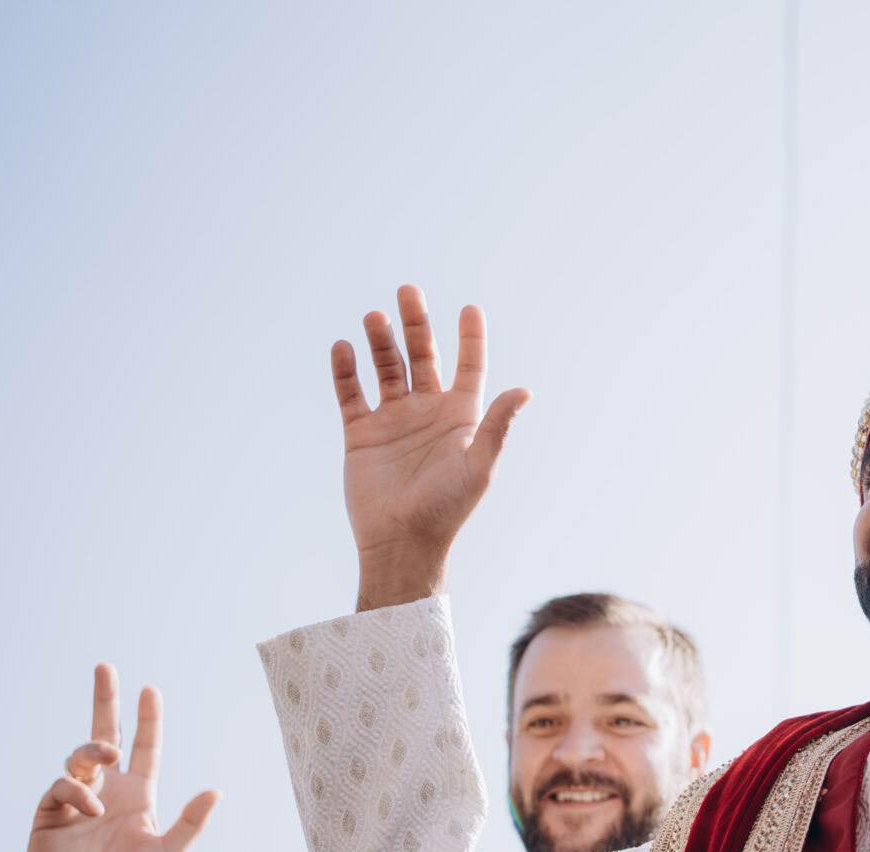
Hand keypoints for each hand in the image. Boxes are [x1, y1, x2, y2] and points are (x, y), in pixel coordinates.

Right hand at [24, 666, 219, 851]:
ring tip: (105, 760)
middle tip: (106, 668)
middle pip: (105, 736)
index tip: (150, 689)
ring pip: (81, 756)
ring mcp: (78, 800)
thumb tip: (217, 792)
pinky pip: (61, 786)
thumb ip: (191, 823)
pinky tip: (88, 810)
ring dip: (93, 752)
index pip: (145, 748)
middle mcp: (109, 791)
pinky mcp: (51, 814)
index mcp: (139, 796)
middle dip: (106, 702)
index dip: (148, 720)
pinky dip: (75, 790)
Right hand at [334, 286, 531, 610]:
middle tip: (408, 292)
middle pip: (423, 356)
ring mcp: (394, 421)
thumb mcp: (478, 465)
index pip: (469, 367)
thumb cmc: (447, 508)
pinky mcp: (361, 434)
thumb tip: (525, 389)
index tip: (469, 308)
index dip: (471, 338)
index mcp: (460, 417)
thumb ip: (497, 425)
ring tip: (375, 318)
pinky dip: (345, 370)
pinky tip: (343, 348)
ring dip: (380, 342)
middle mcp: (428, 413)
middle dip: (417, 324)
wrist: (402, 542)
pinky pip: (351, 394)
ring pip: (386, 368)